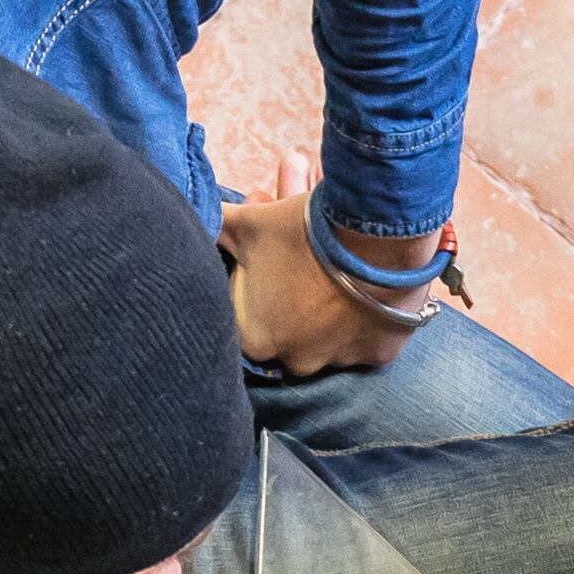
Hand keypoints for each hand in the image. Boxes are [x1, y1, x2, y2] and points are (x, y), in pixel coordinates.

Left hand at [221, 194, 419, 376]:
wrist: (379, 239)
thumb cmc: (305, 234)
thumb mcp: (249, 224)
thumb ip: (217, 227)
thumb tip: (192, 213)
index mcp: (257, 338)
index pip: (248, 315)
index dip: (257, 281)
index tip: (272, 253)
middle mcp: (296, 360)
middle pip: (289, 324)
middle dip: (294, 291)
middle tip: (308, 250)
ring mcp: (340, 361)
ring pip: (331, 332)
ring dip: (332, 304)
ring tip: (342, 262)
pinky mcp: (380, 353)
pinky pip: (368, 334)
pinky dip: (369, 311)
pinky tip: (370, 282)